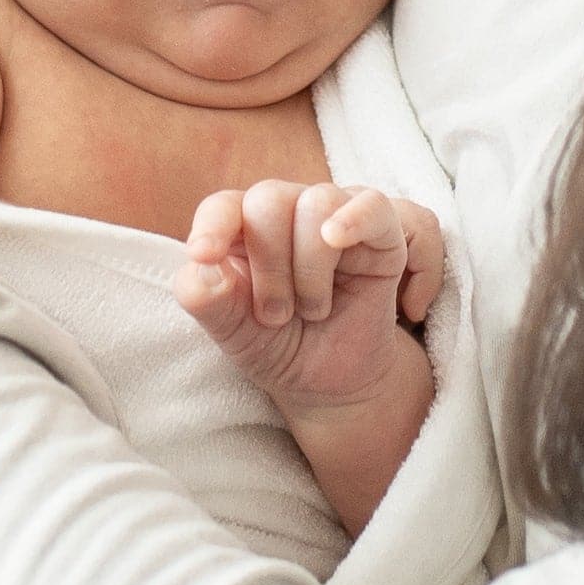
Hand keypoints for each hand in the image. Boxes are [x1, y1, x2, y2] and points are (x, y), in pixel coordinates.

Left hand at [175, 183, 442, 416]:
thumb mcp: (235, 336)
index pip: (225, 205)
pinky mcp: (382, 233)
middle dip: (270, 266)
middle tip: (277, 316)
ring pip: (319, 202)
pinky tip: (343, 249)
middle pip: (270, 199)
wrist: (336, 385)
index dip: (213, 225)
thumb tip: (200, 265)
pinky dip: (359, 225)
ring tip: (317, 310)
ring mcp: (336, 217)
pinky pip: (377, 207)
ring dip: (312, 270)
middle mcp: (289, 213)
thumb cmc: (280, 348)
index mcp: (244, 232)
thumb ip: (207, 301)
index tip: (204, 256)